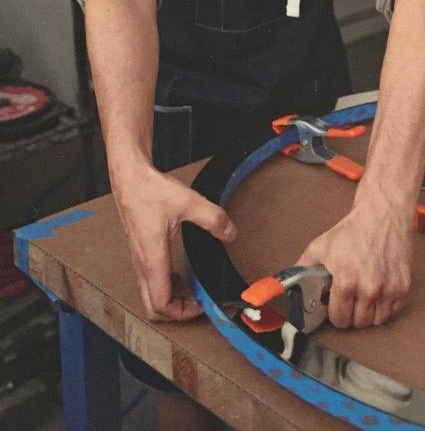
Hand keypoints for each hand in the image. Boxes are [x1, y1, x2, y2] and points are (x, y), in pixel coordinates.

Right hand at [112, 164, 236, 321]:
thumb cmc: (152, 190)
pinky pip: (150, 280)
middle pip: (152, 307)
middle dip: (176, 311)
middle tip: (197, 300)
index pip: (161, 304)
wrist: (130, 176)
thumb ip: (213, 218)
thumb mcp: (189, 202)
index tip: (202, 304)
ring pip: (150, 294)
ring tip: (192, 287)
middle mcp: (143, 264)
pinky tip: (179, 271)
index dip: (182, 313)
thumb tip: (231, 233)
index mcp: (153, 259)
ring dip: (171, 298)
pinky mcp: (139, 251)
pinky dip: (165, 285)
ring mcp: (139, 258)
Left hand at [296, 195, 412, 328]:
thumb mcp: (321, 245)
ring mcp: (390, 289)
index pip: (339, 320)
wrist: (382, 214)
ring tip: (365, 295)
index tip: (337, 306)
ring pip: (377, 321)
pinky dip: (387, 305)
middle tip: (351, 298)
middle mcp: (369, 289)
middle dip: (352, 313)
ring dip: (370, 312)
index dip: (335, 314)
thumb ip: (303, 267)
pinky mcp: (405, 286)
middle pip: (359, 323)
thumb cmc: (352, 230)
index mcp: (346, 281)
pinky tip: (380, 290)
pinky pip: (394, 311)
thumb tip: (288, 284)